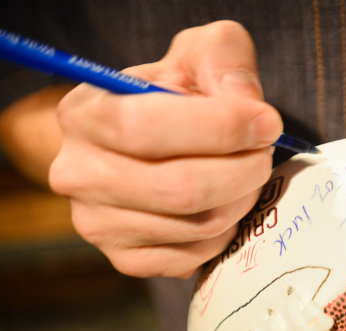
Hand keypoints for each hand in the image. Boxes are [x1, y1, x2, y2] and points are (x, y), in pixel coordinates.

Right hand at [49, 21, 282, 277]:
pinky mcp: (128, 261)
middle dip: (242, 170)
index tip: (267, 122)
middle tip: (265, 153)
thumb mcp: (196, 54)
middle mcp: (79, 175)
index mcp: (84, 114)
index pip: (144, 128)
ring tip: (247, 173)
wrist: (151, 142)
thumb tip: (246, 104)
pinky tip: (224, 203)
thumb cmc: (174, 95)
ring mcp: (100, 225)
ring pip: (196, 226)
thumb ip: (223, 58)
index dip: (219, 128)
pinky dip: (226, 231)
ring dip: (241, 199)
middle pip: (178, 189)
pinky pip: (197, 256)